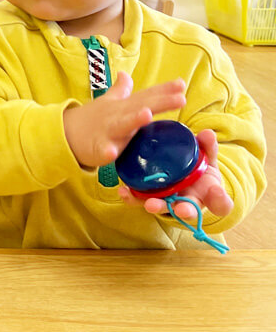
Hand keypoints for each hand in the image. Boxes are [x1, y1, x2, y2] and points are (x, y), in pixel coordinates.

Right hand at [63, 71, 185, 167]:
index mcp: (123, 106)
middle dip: (159, 102)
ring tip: (147, 115)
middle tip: (180, 98)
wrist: (64, 133)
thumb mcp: (108, 103)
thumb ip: (121, 90)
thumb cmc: (91, 120)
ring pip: (122, 125)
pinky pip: (102, 150)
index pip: (146, 96)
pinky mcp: (96, 147)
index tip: (181, 84)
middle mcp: (117, 116)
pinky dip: (106, 151)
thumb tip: (126, 74)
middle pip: (140, 106)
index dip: (164, 90)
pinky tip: (111, 152)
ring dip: (134, 120)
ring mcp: (107, 131)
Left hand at [118, 129, 233, 220]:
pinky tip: (124, 191)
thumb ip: (207, 146)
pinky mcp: (148, 196)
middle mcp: (188, 201)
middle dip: (185, 211)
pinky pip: (140, 198)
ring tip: (150, 204)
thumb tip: (207, 133)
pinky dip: (132, 197)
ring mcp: (168, 201)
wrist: (177, 172)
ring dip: (157, 206)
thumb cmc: (197, 167)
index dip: (220, 200)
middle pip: (188, 210)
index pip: (220, 203)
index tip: (217, 193)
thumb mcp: (206, 156)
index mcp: (208, 193)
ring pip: (163, 207)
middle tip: (181, 210)